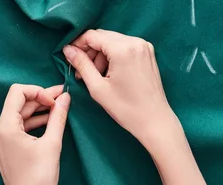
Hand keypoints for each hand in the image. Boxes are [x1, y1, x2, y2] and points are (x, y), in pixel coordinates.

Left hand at [0, 84, 70, 184]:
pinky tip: (51, 118)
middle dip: (42, 98)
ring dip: (40, 109)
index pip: (17, 92)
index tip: (55, 100)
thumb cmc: (38, 176)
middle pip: (19, 102)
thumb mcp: (52, 143)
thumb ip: (58, 117)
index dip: (38, 91)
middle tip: (63, 96)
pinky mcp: (4, 143)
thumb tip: (65, 97)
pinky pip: (19, 125)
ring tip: (60, 106)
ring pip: (20, 113)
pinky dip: (34, 120)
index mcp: (4, 126)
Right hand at [63, 29, 205, 184]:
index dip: (77, 44)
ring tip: (95, 76)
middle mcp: (135, 42)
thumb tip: (67, 50)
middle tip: (81, 71)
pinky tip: (109, 73)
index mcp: (122, 49)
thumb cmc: (126, 108)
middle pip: (103, 36)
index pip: (92, 36)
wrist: (154, 120)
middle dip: (89, 51)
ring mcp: (144, 46)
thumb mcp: (97, 87)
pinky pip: (124, 46)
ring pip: (112, 41)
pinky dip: (113, 56)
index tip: (69, 57)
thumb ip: (81, 64)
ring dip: (101, 55)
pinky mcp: (148, 53)